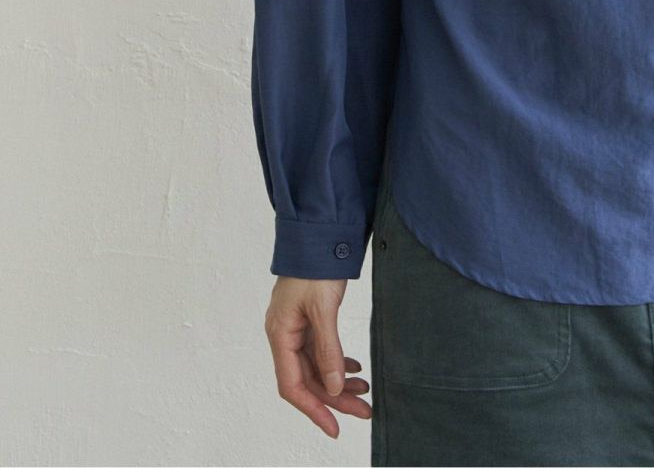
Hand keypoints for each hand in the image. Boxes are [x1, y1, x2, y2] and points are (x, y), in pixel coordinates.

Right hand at [264, 276, 371, 437]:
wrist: (318, 233)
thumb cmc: (315, 266)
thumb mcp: (323, 308)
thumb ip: (328, 349)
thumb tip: (333, 388)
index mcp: (280, 335)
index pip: (293, 386)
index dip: (313, 410)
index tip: (334, 427)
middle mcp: (285, 335)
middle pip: (308, 379)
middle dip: (335, 398)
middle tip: (364, 410)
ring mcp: (296, 327)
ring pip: (317, 366)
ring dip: (338, 380)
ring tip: (365, 390)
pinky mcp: (309, 319)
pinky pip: (321, 350)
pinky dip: (337, 361)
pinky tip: (354, 368)